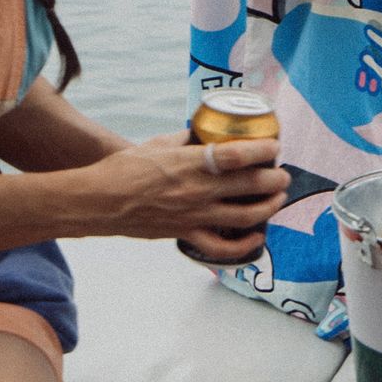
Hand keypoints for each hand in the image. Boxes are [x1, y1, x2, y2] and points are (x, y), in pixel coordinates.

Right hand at [84, 134, 288, 252]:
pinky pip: (222, 248)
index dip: (264, 150)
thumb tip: (206, 133)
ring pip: (246, 216)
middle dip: (275, 179)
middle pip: (251, 185)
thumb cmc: (125, 168)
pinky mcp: (186, 235)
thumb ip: (187, 139)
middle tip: (282, 173)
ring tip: (278, 198)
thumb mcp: (159, 143)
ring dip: (269, 207)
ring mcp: (194, 216)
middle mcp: (198, 190)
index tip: (274, 146)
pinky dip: (245, 246)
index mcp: (191, 162)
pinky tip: (257, 236)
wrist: (99, 201)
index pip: (239, 155)